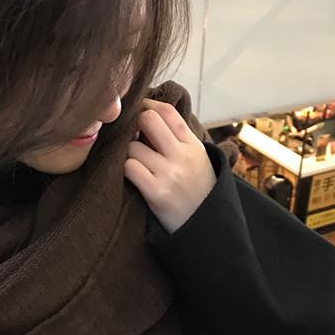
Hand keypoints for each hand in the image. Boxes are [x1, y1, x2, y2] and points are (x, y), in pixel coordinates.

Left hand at [124, 98, 216, 234]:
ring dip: (129, 154)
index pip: (167, 111)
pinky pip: (129, 168)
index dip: (147, 106)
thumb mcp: (197, 159)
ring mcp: (169, 173)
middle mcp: (182, 155)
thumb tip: (146, 116)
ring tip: (138, 164)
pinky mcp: (155, 192)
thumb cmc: (197, 190)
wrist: (206, 227)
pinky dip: (127, 170)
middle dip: (134, 126)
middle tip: (133, 138)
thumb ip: (177, 138)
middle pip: (147, 120)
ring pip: (132, 147)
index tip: (138, 113)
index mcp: (193, 144)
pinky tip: (134, 177)